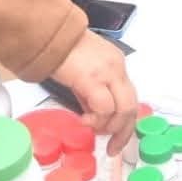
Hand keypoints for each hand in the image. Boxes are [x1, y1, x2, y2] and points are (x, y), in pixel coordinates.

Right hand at [49, 30, 138, 154]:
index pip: (130, 98)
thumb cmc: (61, 51)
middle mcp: (117, 68)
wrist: (49, 35)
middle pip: (132, 106)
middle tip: (112, 145)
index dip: (126, 122)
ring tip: (91, 127)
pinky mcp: (93, 79)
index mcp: (117, 65)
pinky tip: (84, 120)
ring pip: (123, 109)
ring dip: (108, 127)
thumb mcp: (84, 73)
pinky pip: (104, 108)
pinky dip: (97, 120)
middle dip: (123, 131)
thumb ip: (92, 94)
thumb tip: (94, 115)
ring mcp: (108, 73)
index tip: (117, 139)